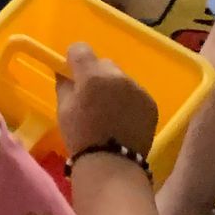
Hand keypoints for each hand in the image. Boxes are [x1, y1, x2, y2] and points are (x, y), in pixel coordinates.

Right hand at [53, 42, 156, 160]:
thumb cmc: (81, 137)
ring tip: (110, 112)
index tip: (72, 72)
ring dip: (114, 88)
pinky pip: (135, 93)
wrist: (112, 164)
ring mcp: (137, 89)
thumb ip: (64, 84)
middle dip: (96, 75)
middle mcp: (117, 76)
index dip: (74, 59)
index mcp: (92, 76)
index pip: (80, 49)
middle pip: (103, 64)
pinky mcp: (150, 102)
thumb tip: (63, 72)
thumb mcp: (64, 109)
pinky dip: (129, 101)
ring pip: (121, 79)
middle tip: (91, 97)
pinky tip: (123, 120)